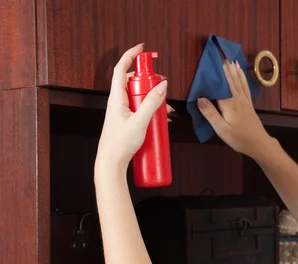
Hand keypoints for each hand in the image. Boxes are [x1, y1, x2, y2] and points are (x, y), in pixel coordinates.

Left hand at [95, 44, 169, 174]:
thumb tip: (162, 85)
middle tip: (162, 85)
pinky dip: (152, 110)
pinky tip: (163, 119)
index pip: (121, 69)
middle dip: (150, 81)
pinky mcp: (127, 119)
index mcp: (116, 97)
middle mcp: (118, 101)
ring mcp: (122, 111)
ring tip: (166, 110)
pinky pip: (141, 108)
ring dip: (154, 98)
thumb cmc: (120, 143)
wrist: (112, 162)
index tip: (142, 49)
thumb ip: (152, 102)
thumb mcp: (140, 121)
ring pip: (139, 96)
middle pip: (133, 81)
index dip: (131, 55)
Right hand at [196, 60, 274, 159]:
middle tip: (218, 51)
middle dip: (223, 65)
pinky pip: (244, 85)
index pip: (220, 83)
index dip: (215, 71)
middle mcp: (237, 98)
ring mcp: (244, 100)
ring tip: (227, 56)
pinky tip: (240, 70)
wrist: (259, 144)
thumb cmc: (239, 138)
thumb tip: (200, 98)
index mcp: (229, 103)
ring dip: (232, 67)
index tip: (210, 58)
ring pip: (237, 80)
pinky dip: (241, 76)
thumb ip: (210, 114)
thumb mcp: (222, 129)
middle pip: (229, 78)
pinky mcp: (249, 103)